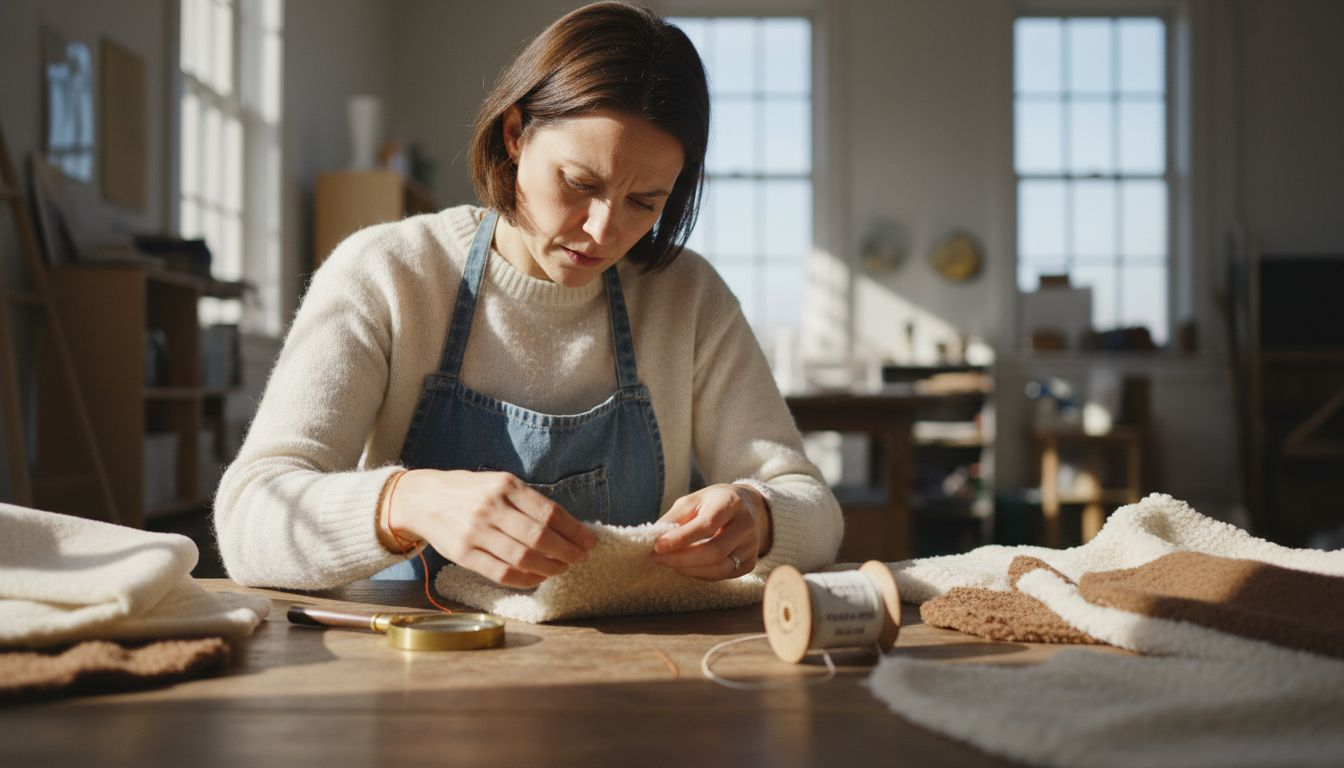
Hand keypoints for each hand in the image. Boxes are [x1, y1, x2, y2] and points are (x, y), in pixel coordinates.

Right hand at [379, 469, 596, 587]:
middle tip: (580, 557)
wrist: (423, 498)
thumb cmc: (470, 491)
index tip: (589, 542)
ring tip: (562, 568)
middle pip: (540, 537)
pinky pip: (501, 573)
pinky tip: (538, 577)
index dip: (574, 531)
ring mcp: (476, 531)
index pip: (549, 512)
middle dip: (567, 551)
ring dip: (550, 567)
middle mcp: (491, 507)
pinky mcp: (463, 554)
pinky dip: (525, 579)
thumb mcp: (499, 483)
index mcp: (505, 485)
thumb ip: (528, 502)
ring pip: (523, 557)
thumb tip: (568, 527)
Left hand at [649, 483, 771, 580]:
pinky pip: (721, 575)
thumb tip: (655, 538)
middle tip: (658, 558)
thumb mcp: (693, 501)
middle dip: (682, 558)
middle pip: (714, 550)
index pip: (708, 524)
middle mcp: (746, 525)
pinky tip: (685, 567)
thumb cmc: (714, 503)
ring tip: (668, 563)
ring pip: (719, 568)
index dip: (682, 538)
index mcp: (731, 503)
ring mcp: (751, 547)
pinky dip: (699, 574)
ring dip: (688, 569)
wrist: (748, 508)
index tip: (658, 546)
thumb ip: (675, 518)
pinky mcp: (749, 563)